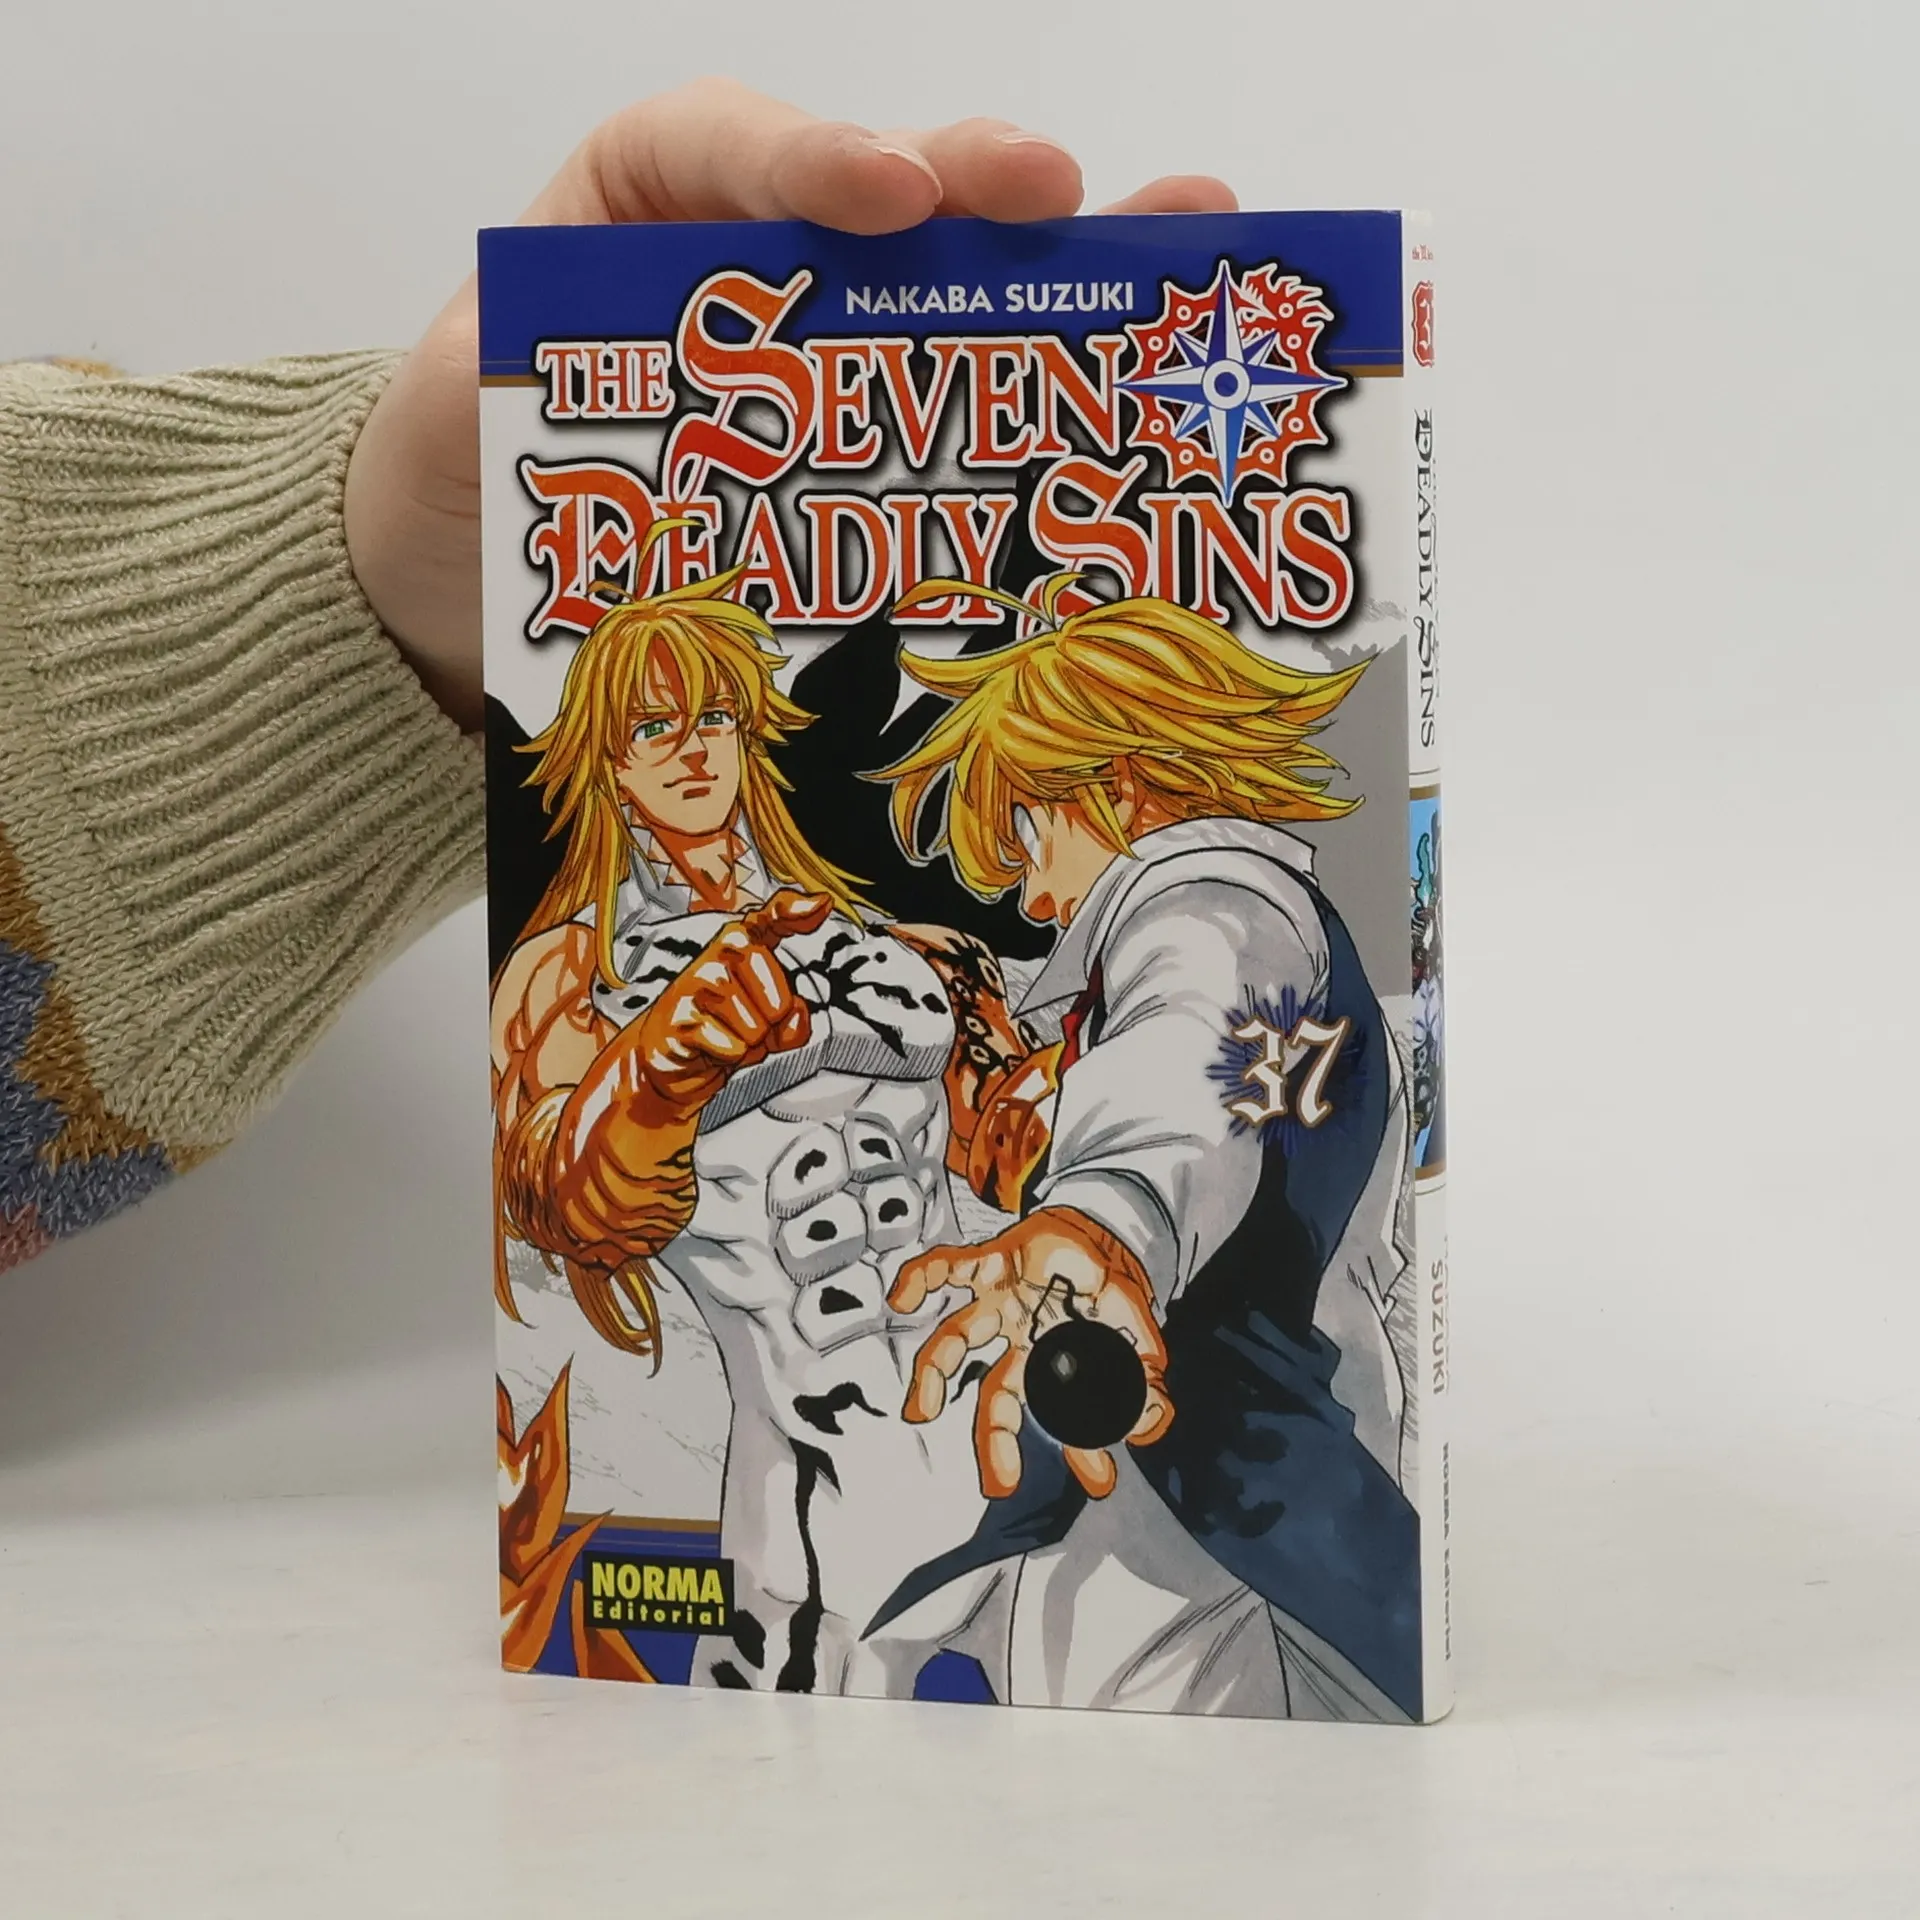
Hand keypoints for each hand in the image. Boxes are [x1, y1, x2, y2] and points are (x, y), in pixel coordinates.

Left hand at [343, 78, 1236, 729]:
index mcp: (636, 213)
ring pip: (944, 299)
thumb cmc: (452, 468)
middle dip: (981, 194)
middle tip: (1075, 201)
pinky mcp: (855, 453)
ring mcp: (817, 359)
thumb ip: (513, 361)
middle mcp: (748, 265)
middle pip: (880, 204)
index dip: (814, 157)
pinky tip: (1130, 395)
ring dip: (1062, 277)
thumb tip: (610, 384)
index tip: (889, 194)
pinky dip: (1037, 406)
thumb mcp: (454, 401)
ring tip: (1181, 248)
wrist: (459, 592)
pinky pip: (950, 416)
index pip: (725, 149)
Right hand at [625, 888, 830, 1117]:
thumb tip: (795, 1015)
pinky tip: (709, 1048)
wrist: (670, 1057)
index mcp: (743, 944)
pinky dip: (727, 1058)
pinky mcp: (680, 1016)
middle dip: (771, 1027)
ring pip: (756, 1030)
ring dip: (747, 1046)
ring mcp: (697, 983)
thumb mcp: (769, 1023)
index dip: (797, 910)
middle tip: (745, 1026)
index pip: (772, 918)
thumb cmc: (722, 1028)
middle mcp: (720, 954)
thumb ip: (794, 1019)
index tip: (822, 904)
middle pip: (779, 1002)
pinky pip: (733, 1048)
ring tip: (724, 1036)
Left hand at [888, 1207, 1173, 1501]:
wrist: (1100, 1227)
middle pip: (998, 1396)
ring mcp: (998, 1303)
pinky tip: (902, 1300)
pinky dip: (920, 1280)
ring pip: (955, 1341)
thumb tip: (1150, 1428)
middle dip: (998, 1440)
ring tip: (920, 1413)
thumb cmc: (1108, 1286)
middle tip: (1000, 1485)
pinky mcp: (988, 1262)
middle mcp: (1017, 1338)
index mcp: (1049, 1359)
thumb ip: (1143, 1381)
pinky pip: (947, 1268)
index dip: (1079, 1448)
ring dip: (935, 1374)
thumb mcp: (1136, 1333)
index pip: (1057, 1413)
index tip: (1098, 1480)